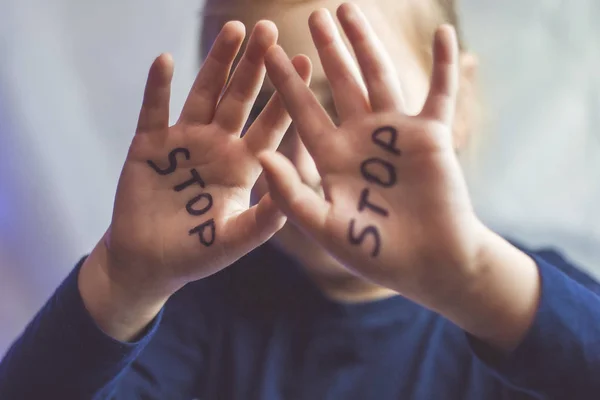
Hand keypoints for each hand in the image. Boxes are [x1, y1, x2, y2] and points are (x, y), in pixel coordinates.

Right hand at [96, 21, 310, 297]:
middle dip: (254, 65)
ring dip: (216, 63)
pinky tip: (165, 60)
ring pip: (203, 94)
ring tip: (233, 30)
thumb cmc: (198, 253)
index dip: (285, 96)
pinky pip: (154, 110)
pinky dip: (159, 87)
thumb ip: (264, 220)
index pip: (270, 125)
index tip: (304, 63)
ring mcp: (184, 141)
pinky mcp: (150, 144)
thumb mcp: (235, 240)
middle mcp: (218, 145)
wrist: (149, 261)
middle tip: (269, 29)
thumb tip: (290, 192)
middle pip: (240, 98)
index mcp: (244, 165)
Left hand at [259, 4, 487, 309]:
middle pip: (340, 83)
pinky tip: (443, 33)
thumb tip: (263, 157)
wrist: (430, 264)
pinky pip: (439, 92)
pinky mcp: (431, 136)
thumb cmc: (377, 253)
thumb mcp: (327, 229)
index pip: (304, 111)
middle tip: (314, 14)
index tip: (267, 51)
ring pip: (379, 77)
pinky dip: (444, 65)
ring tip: (351, 10)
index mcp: (332, 157)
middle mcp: (360, 138)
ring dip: (367, 43)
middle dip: (328, 48)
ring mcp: (395, 133)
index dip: (286, 82)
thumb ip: (293, 196)